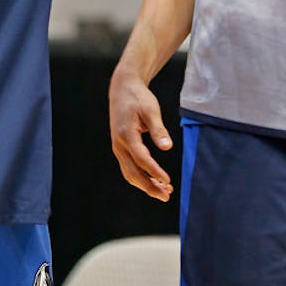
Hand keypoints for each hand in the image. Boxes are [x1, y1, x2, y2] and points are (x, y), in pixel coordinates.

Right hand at [109, 65, 174, 201]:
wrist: (122, 90)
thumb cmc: (138, 98)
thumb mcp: (151, 110)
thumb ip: (158, 129)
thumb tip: (167, 147)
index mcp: (126, 135)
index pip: (142, 159)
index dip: (154, 171)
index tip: (167, 181)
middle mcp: (119, 144)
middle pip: (133, 172)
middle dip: (149, 186)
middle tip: (166, 195)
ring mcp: (118, 148)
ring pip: (130, 173)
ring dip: (146, 184)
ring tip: (164, 191)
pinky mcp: (121, 148)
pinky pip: (129, 167)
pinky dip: (141, 176)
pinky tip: (154, 181)